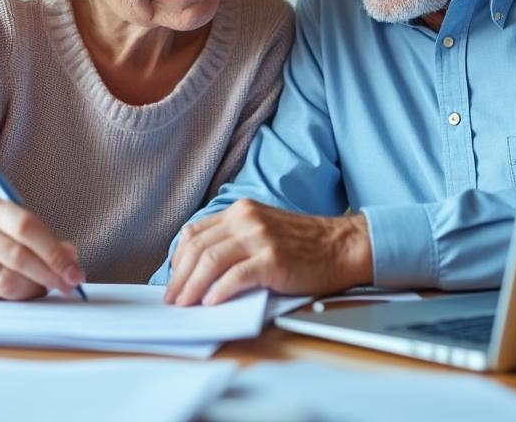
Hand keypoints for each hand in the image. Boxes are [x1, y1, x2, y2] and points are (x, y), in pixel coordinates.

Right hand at [0, 197, 84, 300]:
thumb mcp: (17, 225)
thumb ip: (46, 239)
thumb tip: (72, 258)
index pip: (28, 228)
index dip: (54, 252)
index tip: (75, 270)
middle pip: (19, 257)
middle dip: (50, 274)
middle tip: (69, 285)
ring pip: (8, 281)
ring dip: (34, 289)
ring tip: (46, 287)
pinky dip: (18, 296)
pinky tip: (25, 290)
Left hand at [163, 199, 372, 305]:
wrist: (342, 246)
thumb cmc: (303, 245)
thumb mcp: (262, 231)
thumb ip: (234, 240)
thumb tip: (199, 271)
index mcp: (240, 211)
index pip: (195, 233)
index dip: (178, 259)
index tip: (173, 280)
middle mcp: (246, 219)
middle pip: (198, 248)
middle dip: (180, 277)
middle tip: (173, 299)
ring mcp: (260, 238)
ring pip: (211, 260)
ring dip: (193, 286)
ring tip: (186, 304)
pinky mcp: (273, 259)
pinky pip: (236, 275)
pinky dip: (219, 291)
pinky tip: (212, 302)